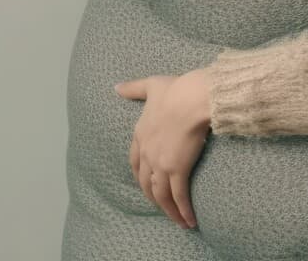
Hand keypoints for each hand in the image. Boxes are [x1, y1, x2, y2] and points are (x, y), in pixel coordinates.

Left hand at [114, 68, 212, 228]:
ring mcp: (160, 163)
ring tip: (179, 221)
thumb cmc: (176, 90)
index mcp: (140, 134)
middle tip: (163, 206)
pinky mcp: (176, 169)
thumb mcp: (151, 86)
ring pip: (160, 194)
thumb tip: (116, 87)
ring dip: (168, 211)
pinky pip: (177, 195)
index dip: (141, 175)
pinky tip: (189, 220)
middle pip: (145, 183)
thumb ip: (134, 88)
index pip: (135, 162)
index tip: (147, 183)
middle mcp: (147, 152)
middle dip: (153, 196)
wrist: (191, 99)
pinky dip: (182, 210)